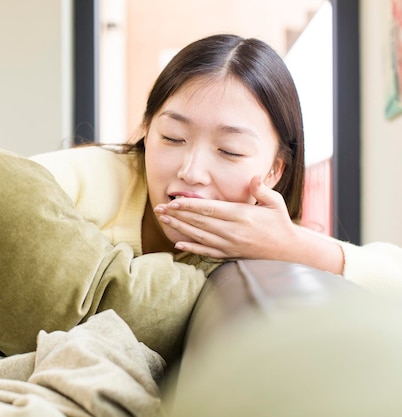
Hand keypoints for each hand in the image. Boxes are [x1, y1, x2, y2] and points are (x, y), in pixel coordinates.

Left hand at [154, 176, 296, 260]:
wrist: (289, 250)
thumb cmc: (280, 223)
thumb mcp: (275, 203)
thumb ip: (262, 189)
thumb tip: (255, 177)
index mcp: (241, 215)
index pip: (209, 209)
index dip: (189, 206)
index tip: (173, 201)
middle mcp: (232, 231)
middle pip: (199, 222)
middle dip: (177, 215)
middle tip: (159, 209)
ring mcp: (229, 245)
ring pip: (199, 236)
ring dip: (179, 228)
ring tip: (164, 220)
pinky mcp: (230, 255)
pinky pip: (206, 252)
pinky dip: (191, 248)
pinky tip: (178, 244)